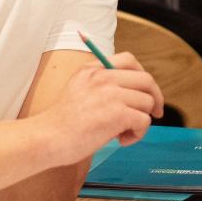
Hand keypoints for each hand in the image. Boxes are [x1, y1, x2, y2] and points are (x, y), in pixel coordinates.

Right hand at [42, 62, 160, 160]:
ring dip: (142, 121)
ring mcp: (111, 94)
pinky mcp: (117, 113)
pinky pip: (144, 121)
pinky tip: (121, 140)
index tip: (145, 91)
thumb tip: (135, 93)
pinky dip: (138, 134)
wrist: (47, 139)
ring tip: (123, 133)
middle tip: (154, 113)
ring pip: (148, 103)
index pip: (129, 60)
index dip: (143, 75)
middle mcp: (103, 77)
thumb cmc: (62, 122)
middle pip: (146, 80)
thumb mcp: (78, 89)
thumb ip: (102, 84)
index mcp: (93, 69)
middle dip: (155, 98)